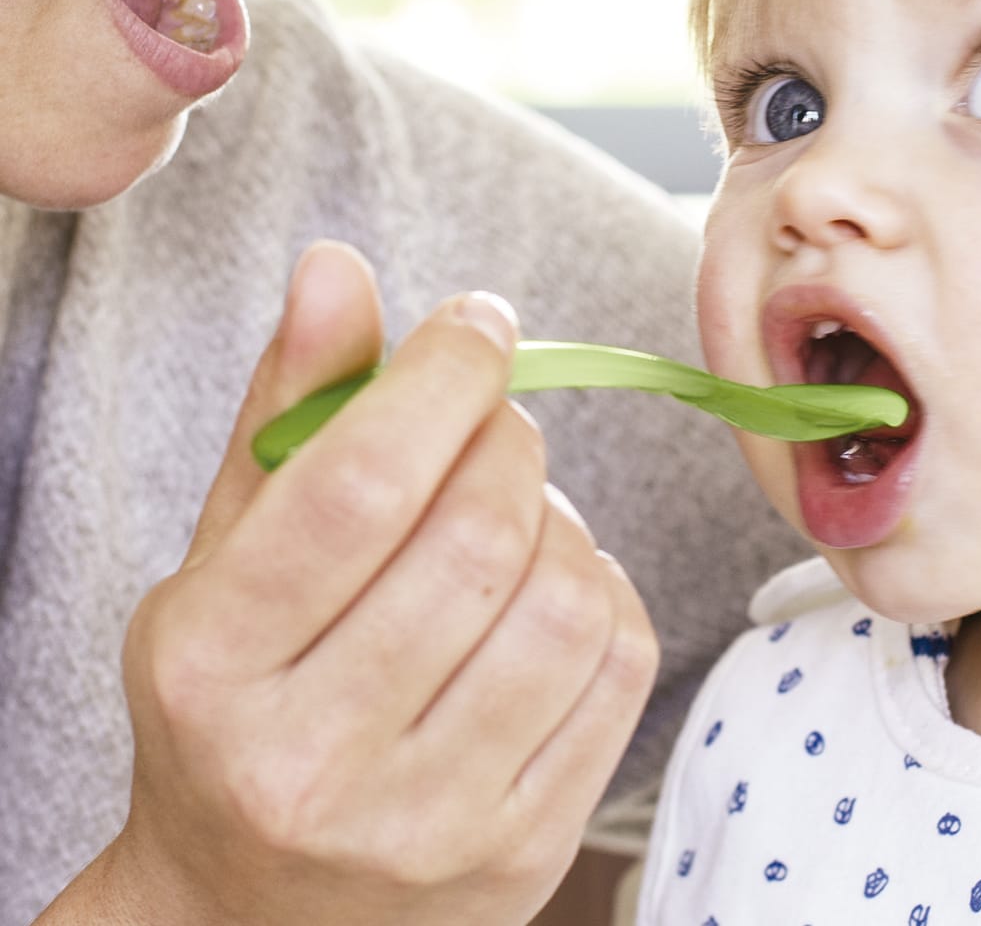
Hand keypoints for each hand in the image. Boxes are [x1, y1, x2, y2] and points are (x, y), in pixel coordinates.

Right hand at [97, 241, 657, 925]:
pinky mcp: (522, 856)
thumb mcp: (228, 552)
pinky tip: (546, 593)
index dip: (443, 374)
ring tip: (506, 521)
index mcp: (213, 666)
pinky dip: (601, 591)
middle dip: (508, 436)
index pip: (362, 482)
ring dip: (557, 518)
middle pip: (479, 533)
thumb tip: (338, 267)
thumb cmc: (239, 698)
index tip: (477, 323)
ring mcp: (429, 824)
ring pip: (564, 596)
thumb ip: (288, 407)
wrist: (250, 915)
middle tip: (489, 425)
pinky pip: (619, 665)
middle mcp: (313, 760)